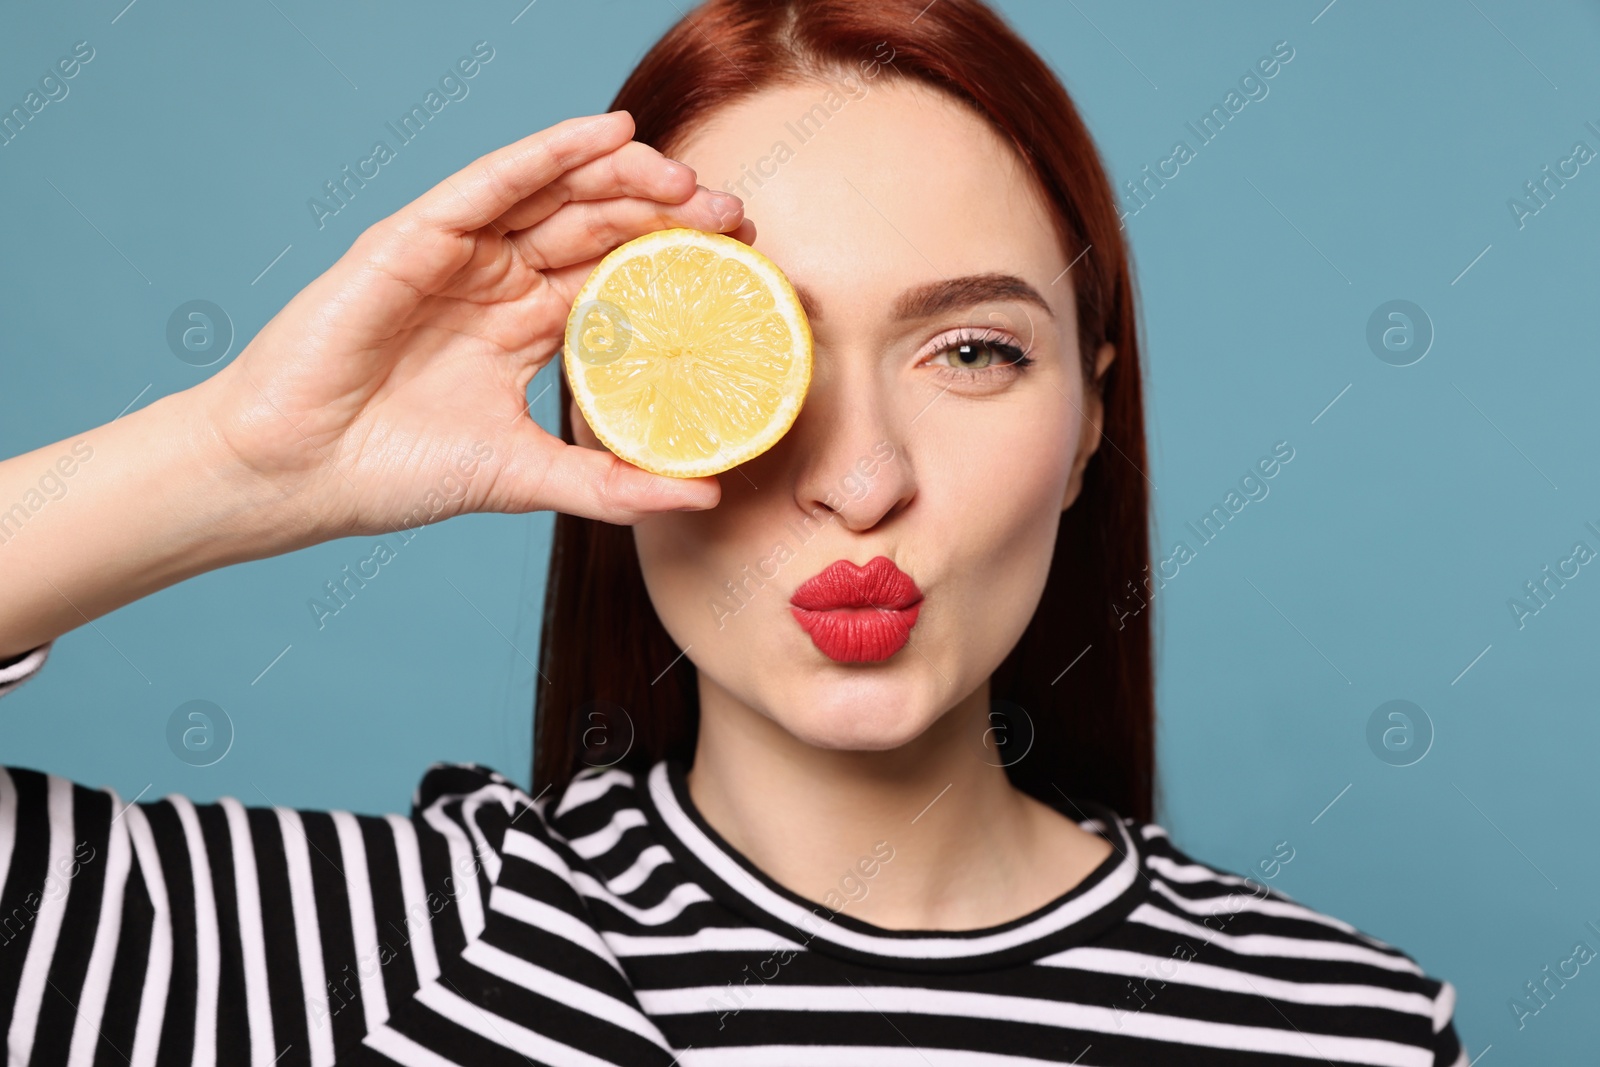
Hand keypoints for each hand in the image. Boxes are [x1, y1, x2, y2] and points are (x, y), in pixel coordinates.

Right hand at [193, 110, 739, 538]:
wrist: (297, 473)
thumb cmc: (394, 471)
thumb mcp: (529, 477)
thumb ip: (615, 484)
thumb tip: (705, 498)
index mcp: (523, 327)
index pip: (614, 278)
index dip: (677, 263)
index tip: (742, 261)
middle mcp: (497, 282)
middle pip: (597, 228)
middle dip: (667, 215)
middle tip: (732, 215)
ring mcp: (458, 255)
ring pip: (555, 195)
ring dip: (623, 176)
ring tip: (684, 174)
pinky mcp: (416, 237)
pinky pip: (493, 183)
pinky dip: (549, 153)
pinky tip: (607, 135)